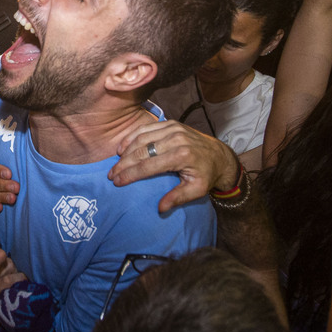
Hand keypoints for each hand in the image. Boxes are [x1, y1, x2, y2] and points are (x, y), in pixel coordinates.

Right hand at [111, 120, 238, 212]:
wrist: (220, 155)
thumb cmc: (207, 174)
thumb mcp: (197, 190)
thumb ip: (178, 198)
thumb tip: (160, 208)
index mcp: (181, 155)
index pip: (148, 165)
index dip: (130, 174)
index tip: (117, 182)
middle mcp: (176, 139)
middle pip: (141, 151)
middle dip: (124, 164)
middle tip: (112, 174)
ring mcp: (173, 128)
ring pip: (141, 138)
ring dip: (125, 150)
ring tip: (116, 163)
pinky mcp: (171, 123)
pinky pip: (146, 128)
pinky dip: (132, 137)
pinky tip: (123, 147)